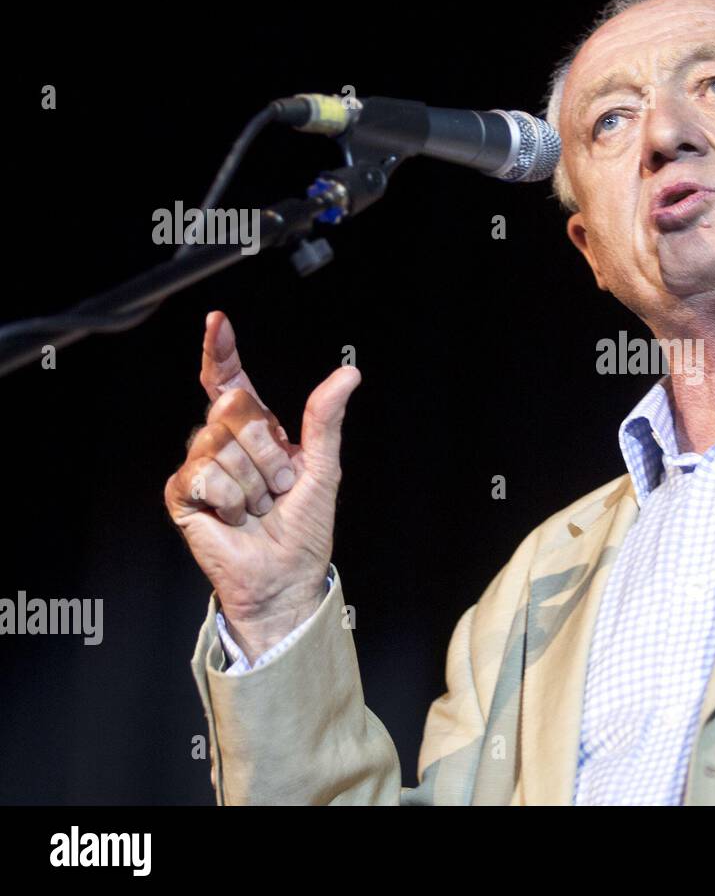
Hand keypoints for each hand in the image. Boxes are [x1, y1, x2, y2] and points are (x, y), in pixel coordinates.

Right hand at [164, 311, 360, 658]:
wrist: (285, 576)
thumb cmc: (303, 528)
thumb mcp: (324, 468)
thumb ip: (325, 419)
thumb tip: (349, 374)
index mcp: (255, 430)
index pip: (229, 379)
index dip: (220, 350)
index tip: (218, 321)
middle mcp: (223, 441)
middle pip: (234, 406)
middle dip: (268, 449)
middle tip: (276, 486)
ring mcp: (200, 465)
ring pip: (221, 442)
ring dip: (253, 481)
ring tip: (257, 506)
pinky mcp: (183, 492)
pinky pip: (205, 473)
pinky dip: (231, 499)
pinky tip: (234, 517)